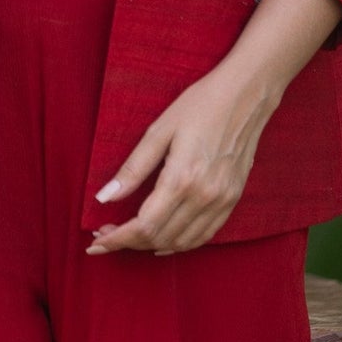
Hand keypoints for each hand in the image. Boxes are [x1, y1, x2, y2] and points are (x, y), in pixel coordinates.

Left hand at [85, 0, 341, 255]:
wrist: (246, 96)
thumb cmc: (199, 105)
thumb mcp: (159, 130)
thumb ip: (132, 169)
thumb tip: (104, 198)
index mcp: (181, 178)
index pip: (144, 225)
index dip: (117, 239)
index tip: (96, 243)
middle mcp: (203, 197)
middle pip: (160, 237)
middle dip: (128, 242)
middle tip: (104, 235)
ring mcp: (221, 201)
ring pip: (181, 242)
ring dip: (151, 246)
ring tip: (127, 237)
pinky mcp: (232, 200)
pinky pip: (204, 236)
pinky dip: (180, 244)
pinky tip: (163, 240)